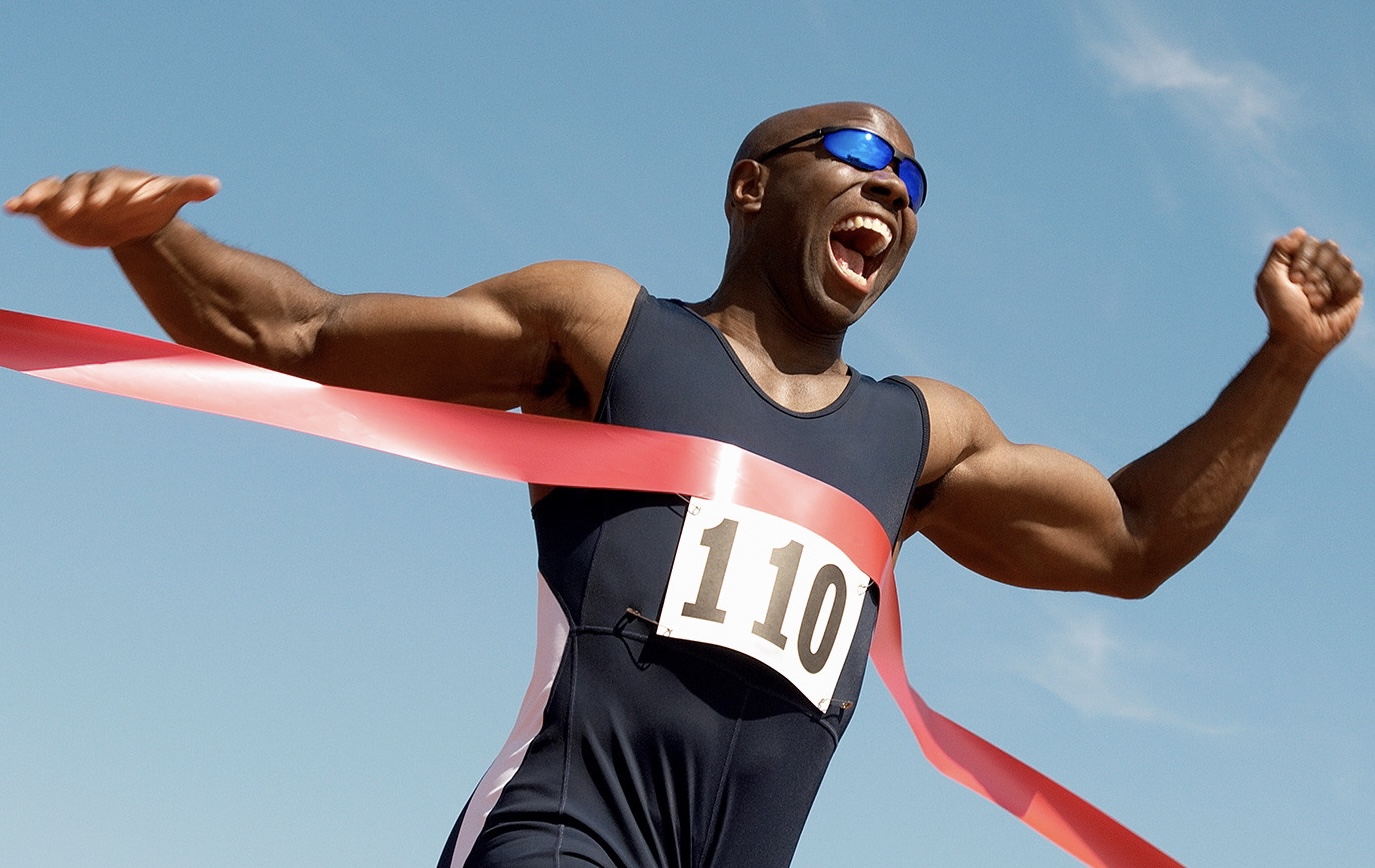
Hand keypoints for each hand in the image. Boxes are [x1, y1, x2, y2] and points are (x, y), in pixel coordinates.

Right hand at [5, 168, 219, 248]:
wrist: (133, 221)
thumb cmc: (152, 205)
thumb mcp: (169, 197)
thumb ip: (189, 189)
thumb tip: (216, 185)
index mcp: (115, 181)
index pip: (108, 182)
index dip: (105, 191)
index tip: (104, 204)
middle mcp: (89, 185)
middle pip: (78, 187)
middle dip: (73, 198)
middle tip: (72, 212)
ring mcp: (70, 194)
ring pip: (52, 191)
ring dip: (42, 197)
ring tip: (29, 205)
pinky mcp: (55, 208)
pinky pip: (37, 201)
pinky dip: (24, 202)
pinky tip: (11, 208)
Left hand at [1255, 228, 1363, 359]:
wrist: (1299, 340)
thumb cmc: (1280, 312)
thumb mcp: (1268, 279)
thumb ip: (1279, 251)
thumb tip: (1300, 232)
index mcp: (1297, 262)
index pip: (1308, 241)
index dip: (1302, 259)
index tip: (1293, 280)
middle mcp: (1317, 267)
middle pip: (1328, 247)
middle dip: (1314, 271)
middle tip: (1304, 292)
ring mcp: (1336, 278)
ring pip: (1343, 260)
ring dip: (1326, 282)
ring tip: (1315, 301)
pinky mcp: (1351, 292)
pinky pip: (1354, 277)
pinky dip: (1340, 289)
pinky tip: (1331, 303)